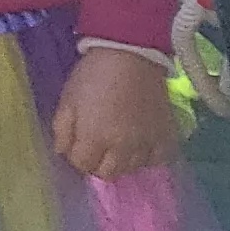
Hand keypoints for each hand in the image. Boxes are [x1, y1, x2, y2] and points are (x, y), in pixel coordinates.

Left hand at [54, 46, 184, 180]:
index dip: (75, 156)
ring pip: (133, 169)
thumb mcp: (67, 100)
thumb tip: (63, 153)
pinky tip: (141, 147)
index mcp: (96, 137)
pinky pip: (160, 159)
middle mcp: (124, 147)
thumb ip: (62, 131)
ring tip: (116, 146)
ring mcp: (148, 143)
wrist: (131, 56)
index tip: (76, 144)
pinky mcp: (167, 135)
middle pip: (108, 173)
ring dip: (121, 162)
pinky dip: (148, 157)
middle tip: (95, 147)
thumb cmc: (93, 76)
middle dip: (96, 164)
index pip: (82, 165)